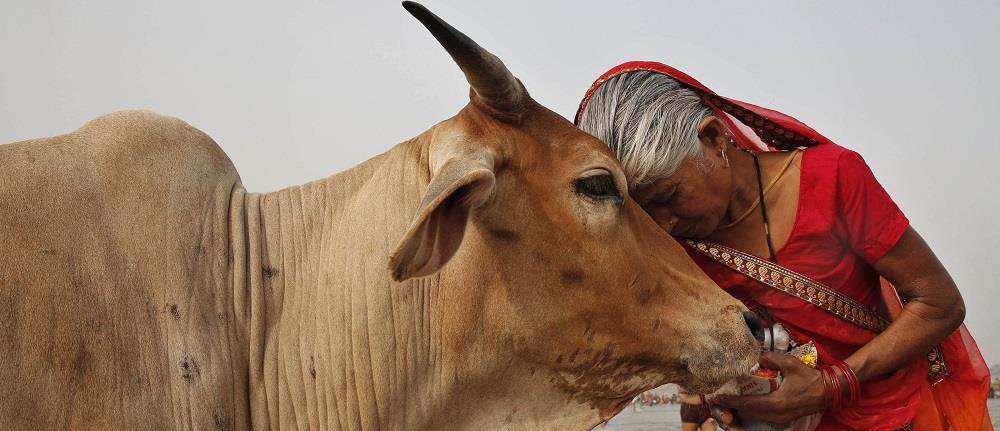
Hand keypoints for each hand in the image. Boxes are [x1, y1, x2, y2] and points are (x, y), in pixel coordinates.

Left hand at [714, 352, 828, 423]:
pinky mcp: (783, 419)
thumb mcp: (790, 364)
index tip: (716, 396)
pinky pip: (762, 417)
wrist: (828, 392)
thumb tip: (755, 355)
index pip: (747, 403)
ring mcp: (780, 419)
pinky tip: (746, 401)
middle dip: (732, 405)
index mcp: (777, 402)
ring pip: (754, 416)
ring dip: (741, 408)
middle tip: (720, 396)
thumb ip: (771, 358)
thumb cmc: (809, 378)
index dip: (730, 400)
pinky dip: (752, 410)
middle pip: (747, 412)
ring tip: (730, 398)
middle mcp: (777, 414)